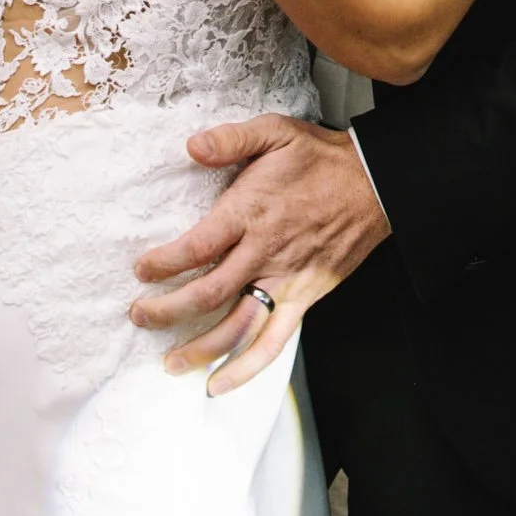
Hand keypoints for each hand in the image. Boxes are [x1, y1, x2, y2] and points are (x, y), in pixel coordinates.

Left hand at [129, 114, 388, 394]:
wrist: (375, 184)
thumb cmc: (321, 159)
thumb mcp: (276, 132)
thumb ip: (232, 138)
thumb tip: (192, 145)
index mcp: (252, 212)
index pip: (198, 247)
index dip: (164, 263)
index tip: (142, 270)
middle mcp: (266, 252)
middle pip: (209, 294)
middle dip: (168, 311)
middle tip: (140, 316)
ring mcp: (287, 280)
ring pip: (238, 325)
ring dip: (201, 349)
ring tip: (170, 363)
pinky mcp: (306, 297)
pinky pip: (275, 340)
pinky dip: (247, 367)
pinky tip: (221, 383)